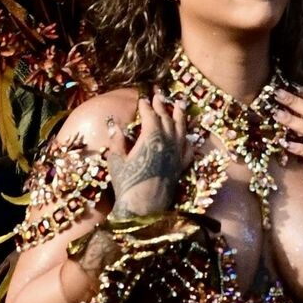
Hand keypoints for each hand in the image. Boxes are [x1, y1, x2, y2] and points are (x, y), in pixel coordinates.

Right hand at [105, 93, 193, 217]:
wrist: (144, 208)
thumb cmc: (126, 184)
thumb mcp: (116, 161)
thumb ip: (117, 141)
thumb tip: (114, 125)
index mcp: (151, 137)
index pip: (150, 116)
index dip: (145, 106)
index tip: (142, 99)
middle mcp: (168, 142)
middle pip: (166, 118)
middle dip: (162, 105)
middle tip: (159, 95)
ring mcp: (177, 154)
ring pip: (181, 129)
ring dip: (180, 115)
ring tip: (180, 103)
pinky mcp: (181, 166)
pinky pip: (188, 148)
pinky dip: (188, 138)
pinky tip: (188, 135)